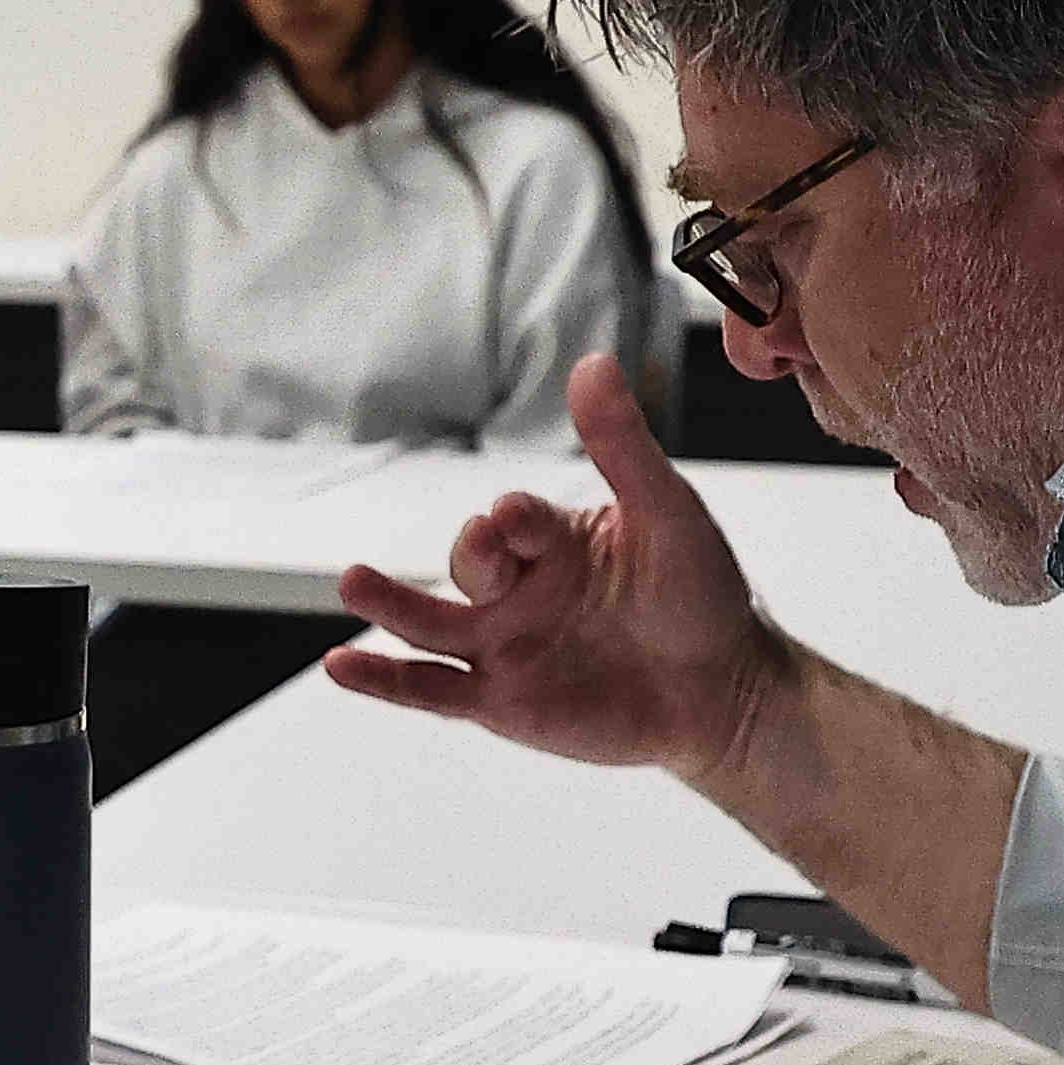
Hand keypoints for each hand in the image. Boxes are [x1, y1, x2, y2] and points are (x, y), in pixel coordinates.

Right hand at [325, 354, 785, 784]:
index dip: (515, 519)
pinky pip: (428, 691)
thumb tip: (594, 361)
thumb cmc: (700, 594)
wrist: (724, 691)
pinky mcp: (497, 703)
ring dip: (388, 603)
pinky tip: (340, 664)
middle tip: (485, 543)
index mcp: (551, 539)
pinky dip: (382, 679)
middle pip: (468, 564)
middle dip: (473, 552)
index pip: (516, 520)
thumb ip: (623, 446)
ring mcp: (501, 647)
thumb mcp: (667, 512)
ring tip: (353, 581)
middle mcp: (516, 589)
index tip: (516, 515)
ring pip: (428, 622)